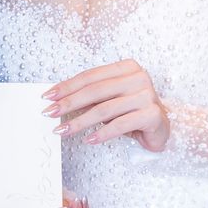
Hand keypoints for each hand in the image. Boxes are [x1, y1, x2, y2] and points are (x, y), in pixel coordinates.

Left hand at [45, 59, 170, 151]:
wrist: (161, 128)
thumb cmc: (131, 111)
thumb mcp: (110, 99)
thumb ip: (91, 96)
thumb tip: (58, 100)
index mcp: (126, 67)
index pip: (91, 76)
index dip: (67, 86)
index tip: (47, 97)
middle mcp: (138, 77)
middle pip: (96, 91)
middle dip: (69, 103)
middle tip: (49, 113)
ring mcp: (147, 95)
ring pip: (105, 109)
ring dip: (80, 122)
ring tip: (63, 131)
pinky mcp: (152, 114)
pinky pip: (120, 125)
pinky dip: (102, 133)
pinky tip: (88, 140)